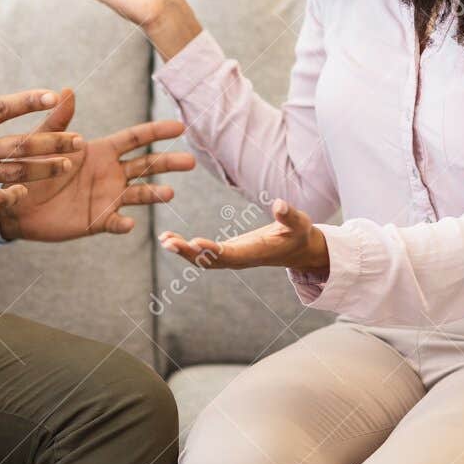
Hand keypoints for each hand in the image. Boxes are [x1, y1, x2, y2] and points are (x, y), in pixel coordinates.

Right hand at [0, 43, 83, 226]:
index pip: (2, 108)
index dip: (30, 100)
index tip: (54, 95)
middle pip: (22, 144)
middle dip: (55, 141)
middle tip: (80, 140)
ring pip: (18, 173)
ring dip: (46, 169)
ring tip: (69, 164)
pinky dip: (16, 196)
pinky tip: (29, 192)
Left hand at [0, 88, 196, 241]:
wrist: (17, 203)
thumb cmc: (31, 167)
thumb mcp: (44, 141)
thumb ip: (58, 120)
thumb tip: (67, 90)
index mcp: (102, 151)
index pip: (136, 138)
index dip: (157, 132)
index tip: (180, 126)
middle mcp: (111, 174)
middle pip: (147, 165)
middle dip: (168, 163)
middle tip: (191, 162)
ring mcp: (107, 197)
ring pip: (139, 194)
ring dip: (154, 194)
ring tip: (169, 193)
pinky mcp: (97, 220)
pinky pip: (115, 222)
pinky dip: (122, 223)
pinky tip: (128, 223)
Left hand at [158, 199, 330, 272]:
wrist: (298, 249)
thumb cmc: (299, 234)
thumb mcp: (299, 223)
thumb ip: (289, 215)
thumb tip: (280, 204)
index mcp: (256, 253)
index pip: (231, 254)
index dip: (213, 251)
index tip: (196, 243)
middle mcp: (240, 259)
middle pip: (210, 260)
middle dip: (189, 252)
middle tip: (168, 242)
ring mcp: (232, 258)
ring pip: (203, 259)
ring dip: (182, 251)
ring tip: (164, 239)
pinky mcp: (227, 253)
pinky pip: (202, 253)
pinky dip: (185, 247)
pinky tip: (169, 239)